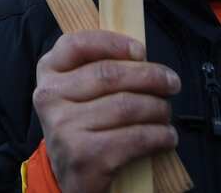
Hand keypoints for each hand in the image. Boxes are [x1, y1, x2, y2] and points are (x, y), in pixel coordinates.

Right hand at [33, 31, 178, 192]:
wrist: (68, 178)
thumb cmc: (81, 126)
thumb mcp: (77, 92)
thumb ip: (96, 68)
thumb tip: (141, 57)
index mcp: (49, 72)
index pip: (77, 44)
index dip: (113, 43)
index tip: (140, 51)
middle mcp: (51, 96)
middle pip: (110, 75)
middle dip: (150, 76)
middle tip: (171, 83)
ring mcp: (65, 126)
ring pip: (127, 106)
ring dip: (158, 109)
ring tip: (166, 113)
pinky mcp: (85, 155)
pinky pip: (135, 137)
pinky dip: (159, 136)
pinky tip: (167, 137)